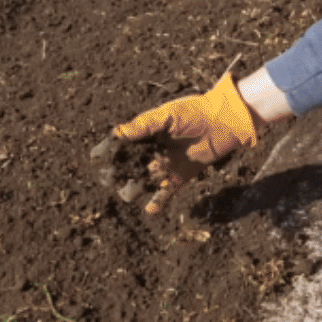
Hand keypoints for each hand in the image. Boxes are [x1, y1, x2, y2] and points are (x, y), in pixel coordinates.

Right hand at [112, 73, 258, 212]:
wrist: (224, 123)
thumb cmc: (195, 113)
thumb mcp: (167, 115)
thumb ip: (143, 125)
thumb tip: (116, 133)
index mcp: (146, 134)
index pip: (120, 144)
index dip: (107, 151)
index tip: (97, 157)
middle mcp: (151, 152)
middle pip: (126, 167)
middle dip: (116, 173)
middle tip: (110, 178)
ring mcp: (164, 166)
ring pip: (141, 183)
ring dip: (133, 188)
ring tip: (130, 191)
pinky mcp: (179, 179)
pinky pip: (164, 194)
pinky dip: (157, 203)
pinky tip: (150, 209)